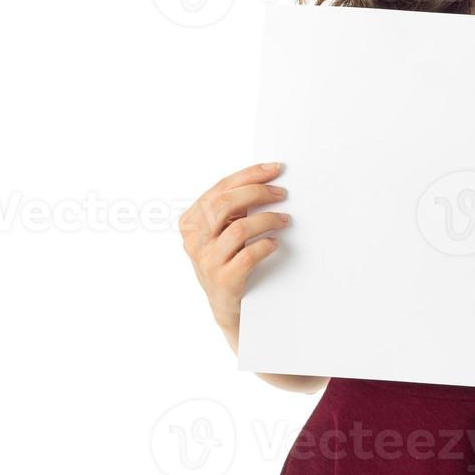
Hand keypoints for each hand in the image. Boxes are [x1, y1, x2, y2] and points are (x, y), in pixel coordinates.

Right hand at [179, 162, 290, 330]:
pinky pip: (248, 255)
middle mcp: (194, 240)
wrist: (226, 305)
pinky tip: (274, 243)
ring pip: (239, 228)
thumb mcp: (221, 232)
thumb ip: (233, 208)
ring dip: (267, 219)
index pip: (220, 189)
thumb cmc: (227, 261)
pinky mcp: (223, 280)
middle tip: (281, 193)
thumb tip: (266, 179)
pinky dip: (266, 245)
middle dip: (257, 193)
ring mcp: (206, 261)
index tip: (274, 168)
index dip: (249, 175)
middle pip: (225, 204)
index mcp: (190, 222)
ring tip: (284, 219)